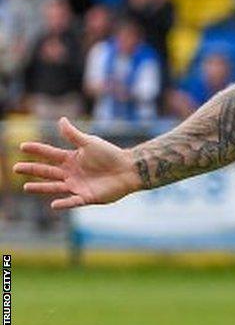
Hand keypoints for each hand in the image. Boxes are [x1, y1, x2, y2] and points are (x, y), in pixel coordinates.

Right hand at [12, 117, 141, 209]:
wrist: (129, 168)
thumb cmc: (111, 154)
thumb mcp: (90, 142)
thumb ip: (73, 135)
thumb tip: (61, 119)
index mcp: (71, 159)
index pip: (50, 154)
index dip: (37, 150)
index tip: (22, 146)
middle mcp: (71, 173)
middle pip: (47, 171)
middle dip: (32, 169)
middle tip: (15, 168)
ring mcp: (77, 185)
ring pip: (54, 187)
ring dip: (41, 188)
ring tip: (25, 187)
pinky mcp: (87, 196)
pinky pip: (73, 201)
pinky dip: (64, 203)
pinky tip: (53, 204)